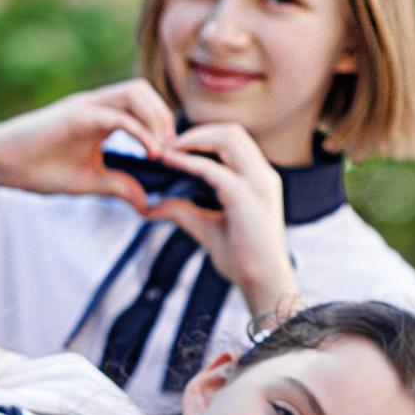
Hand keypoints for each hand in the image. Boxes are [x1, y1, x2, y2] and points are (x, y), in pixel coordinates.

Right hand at [0, 84, 178, 211]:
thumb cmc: (37, 169)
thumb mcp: (89, 181)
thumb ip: (119, 186)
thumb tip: (148, 203)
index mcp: (101, 116)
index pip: (143, 105)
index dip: (163, 126)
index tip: (174, 158)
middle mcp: (96, 104)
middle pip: (143, 90)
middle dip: (165, 117)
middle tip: (172, 151)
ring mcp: (86, 106)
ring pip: (135, 92)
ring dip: (156, 119)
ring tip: (162, 150)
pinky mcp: (76, 115)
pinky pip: (117, 115)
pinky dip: (140, 132)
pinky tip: (149, 154)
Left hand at [153, 122, 296, 321]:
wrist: (263, 283)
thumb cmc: (242, 259)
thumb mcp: (205, 227)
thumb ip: (182, 211)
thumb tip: (151, 206)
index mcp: (259, 179)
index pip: (233, 141)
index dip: (203, 137)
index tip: (173, 144)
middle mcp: (262, 175)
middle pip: (231, 131)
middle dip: (197, 131)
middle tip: (165, 140)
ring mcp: (258, 183)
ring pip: (227, 138)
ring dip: (194, 138)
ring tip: (166, 147)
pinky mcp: (245, 197)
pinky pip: (213, 169)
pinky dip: (189, 161)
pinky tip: (169, 161)